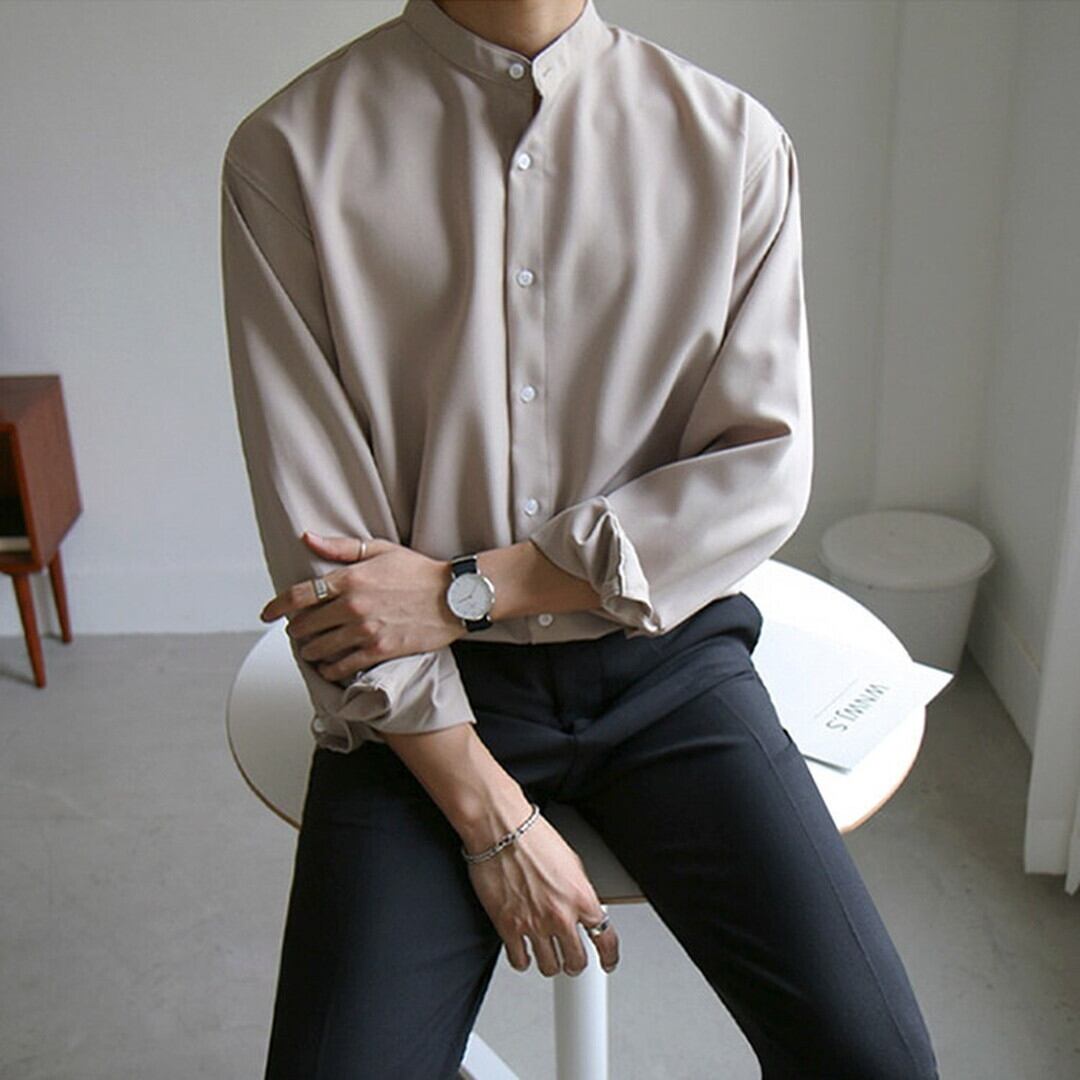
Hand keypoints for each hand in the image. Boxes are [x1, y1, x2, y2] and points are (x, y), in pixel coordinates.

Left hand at [259, 531, 462, 680]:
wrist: (454, 596)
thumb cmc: (420, 572)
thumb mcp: (379, 550)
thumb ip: (340, 548)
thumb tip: (308, 538)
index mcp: (350, 579)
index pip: (300, 595)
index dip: (277, 606)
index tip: (267, 613)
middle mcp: (353, 606)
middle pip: (305, 626)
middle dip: (297, 631)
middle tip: (298, 632)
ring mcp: (365, 630)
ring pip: (320, 649)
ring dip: (310, 652)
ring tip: (312, 650)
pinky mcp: (379, 650)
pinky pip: (342, 666)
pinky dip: (330, 669)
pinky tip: (329, 666)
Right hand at [466, 813, 619, 977]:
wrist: (502, 830)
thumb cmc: (533, 837)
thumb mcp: (572, 862)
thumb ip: (580, 892)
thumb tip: (582, 908)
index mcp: (582, 897)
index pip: (605, 939)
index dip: (609, 956)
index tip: (607, 961)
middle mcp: (560, 915)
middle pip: (576, 961)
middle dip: (575, 962)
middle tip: (571, 958)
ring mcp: (534, 924)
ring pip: (549, 967)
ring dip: (550, 962)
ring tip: (546, 953)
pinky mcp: (508, 927)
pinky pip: (520, 961)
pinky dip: (523, 959)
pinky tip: (523, 950)